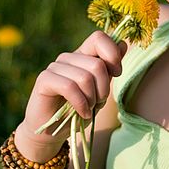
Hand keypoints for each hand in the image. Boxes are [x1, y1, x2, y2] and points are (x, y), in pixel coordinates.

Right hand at [14, 31, 127, 162]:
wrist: (53, 130)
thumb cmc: (79, 109)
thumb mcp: (100, 89)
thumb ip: (110, 68)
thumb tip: (123, 43)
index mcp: (83, 55)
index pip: (99, 38)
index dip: (112, 54)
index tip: (117, 73)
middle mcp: (68, 57)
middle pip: (97, 65)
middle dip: (104, 89)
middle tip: (97, 102)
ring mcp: (55, 67)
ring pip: (85, 77)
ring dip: (92, 99)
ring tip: (88, 109)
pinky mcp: (44, 79)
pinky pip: (69, 87)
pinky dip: (81, 104)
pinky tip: (82, 113)